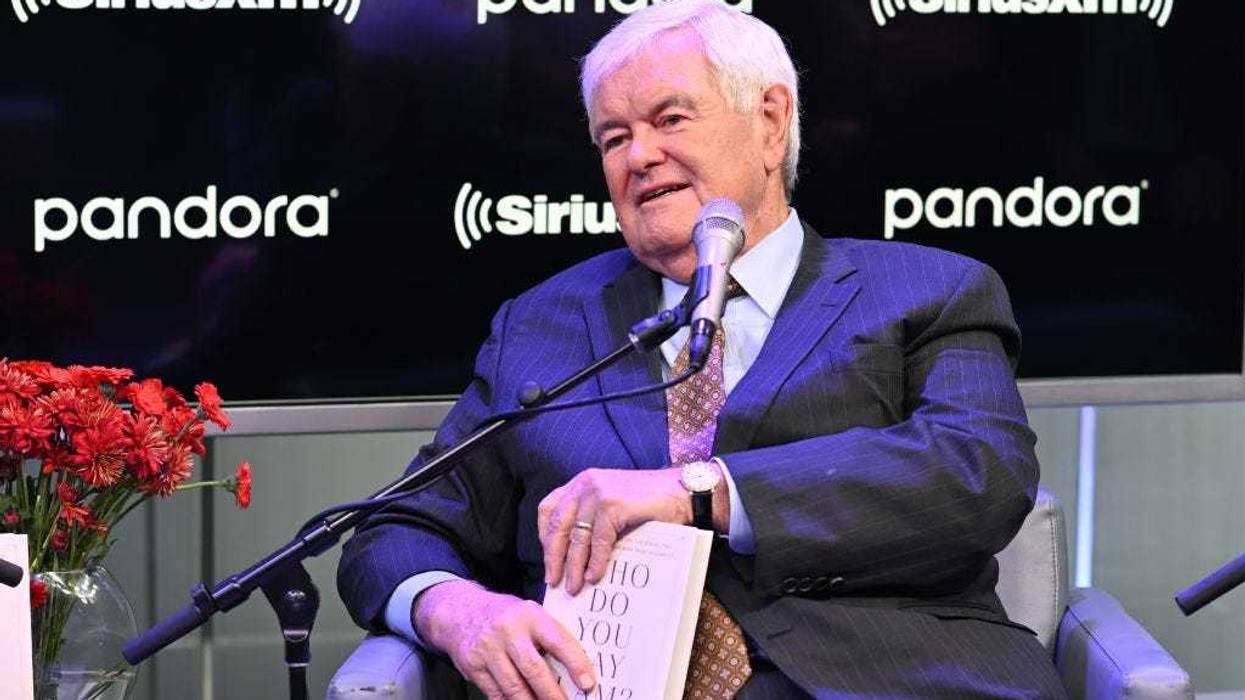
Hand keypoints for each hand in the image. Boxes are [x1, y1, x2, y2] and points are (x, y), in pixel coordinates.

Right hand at [414, 580, 595, 698]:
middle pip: (533, 669)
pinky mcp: (473, 666)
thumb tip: (576, 669)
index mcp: (530, 616)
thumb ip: (550, 636)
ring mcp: (488, 649)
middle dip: (552, 694)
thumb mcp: (530, 614)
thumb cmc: (505, 616)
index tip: (588, 683)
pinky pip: (495, 694)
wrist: (460, 612)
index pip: (557, 641)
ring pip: (513, 687)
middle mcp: (508, 631)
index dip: (575, 663)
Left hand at [538, 467, 690, 595]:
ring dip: (573, 566)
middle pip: (558, 525)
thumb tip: (575, 558)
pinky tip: (595, 577)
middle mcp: (585, 484)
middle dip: (553, 557)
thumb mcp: (613, 504)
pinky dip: (595, 562)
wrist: (684, 492)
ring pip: (576, 536)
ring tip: (573, 587)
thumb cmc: (651, 503)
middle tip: (553, 581)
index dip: (545, 536)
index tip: (549, 558)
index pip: (549, 509)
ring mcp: (598, 492)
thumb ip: (592, 519)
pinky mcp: (614, 504)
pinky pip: (598, 540)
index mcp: (582, 482)